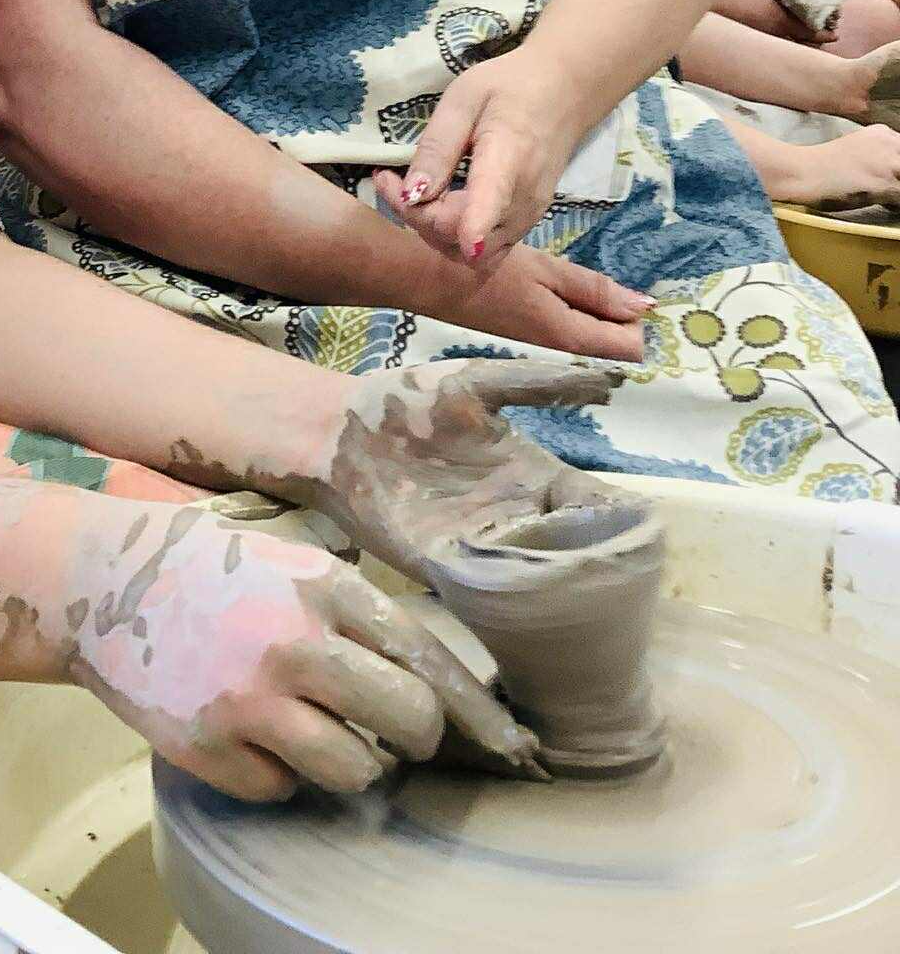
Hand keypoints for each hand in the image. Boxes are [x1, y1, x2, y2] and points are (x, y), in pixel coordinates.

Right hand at [63, 501, 540, 799]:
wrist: (100, 580)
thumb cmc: (208, 565)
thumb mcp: (289, 553)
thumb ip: (352, 599)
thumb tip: (430, 664)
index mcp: (324, 586)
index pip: (427, 658)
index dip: (473, 709)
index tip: (505, 742)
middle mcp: (296, 643)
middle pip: (409, 721)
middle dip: (415, 737)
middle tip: (398, 734)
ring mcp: (250, 700)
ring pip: (354, 770)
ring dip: (350, 762)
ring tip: (319, 730)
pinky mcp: (209, 746)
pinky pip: (280, 788)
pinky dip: (277, 773)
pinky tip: (253, 733)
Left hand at [299, 357, 629, 584]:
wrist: (341, 432)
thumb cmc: (409, 402)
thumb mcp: (479, 384)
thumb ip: (540, 381)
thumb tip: (611, 379)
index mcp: (534, 476)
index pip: (593, 506)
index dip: (618, 522)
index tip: (640, 536)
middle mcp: (517, 517)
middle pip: (574, 552)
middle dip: (597, 567)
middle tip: (621, 582)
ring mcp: (483, 546)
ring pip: (539, 579)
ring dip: (559, 589)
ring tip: (582, 600)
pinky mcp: (445, 569)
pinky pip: (490, 594)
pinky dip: (511, 602)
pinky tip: (526, 602)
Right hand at [373, 184, 648, 359]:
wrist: (428, 279)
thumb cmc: (488, 270)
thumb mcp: (546, 271)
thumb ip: (595, 290)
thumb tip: (647, 309)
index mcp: (569, 334)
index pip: (629, 347)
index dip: (647, 325)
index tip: (657, 298)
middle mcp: (558, 346)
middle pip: (611, 342)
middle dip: (629, 318)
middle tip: (639, 284)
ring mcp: (539, 338)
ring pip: (589, 332)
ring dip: (604, 312)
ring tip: (613, 284)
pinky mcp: (524, 327)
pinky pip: (568, 325)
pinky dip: (580, 309)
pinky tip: (576, 288)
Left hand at [377, 46, 586, 269]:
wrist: (564, 93)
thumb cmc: (510, 87)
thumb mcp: (463, 100)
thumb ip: (438, 148)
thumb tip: (410, 194)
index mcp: (509, 158)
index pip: (489, 202)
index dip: (464, 226)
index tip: (430, 221)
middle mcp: (523, 199)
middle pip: (462, 238)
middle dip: (417, 217)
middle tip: (389, 180)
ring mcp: (528, 218)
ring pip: (472, 255)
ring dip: (433, 232)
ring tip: (411, 194)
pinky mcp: (526, 225)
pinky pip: (486, 251)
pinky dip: (453, 238)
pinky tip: (437, 206)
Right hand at [785, 122, 899, 206]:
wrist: (802, 172)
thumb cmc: (822, 166)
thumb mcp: (855, 148)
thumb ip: (877, 153)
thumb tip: (888, 171)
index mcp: (882, 132)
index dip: (897, 169)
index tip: (891, 177)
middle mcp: (889, 143)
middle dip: (899, 179)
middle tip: (888, 188)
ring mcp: (888, 163)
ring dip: (897, 190)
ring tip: (885, 196)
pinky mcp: (885, 184)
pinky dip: (895, 205)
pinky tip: (882, 204)